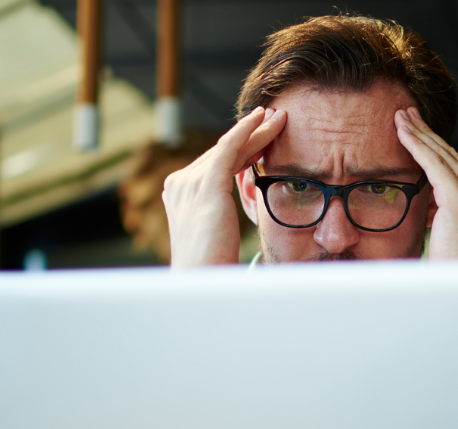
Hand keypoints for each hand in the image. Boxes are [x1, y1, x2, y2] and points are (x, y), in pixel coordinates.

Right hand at [163, 107, 285, 265]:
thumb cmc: (212, 268)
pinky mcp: (206, 185)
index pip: (214, 164)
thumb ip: (221, 215)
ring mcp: (189, 182)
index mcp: (179, 194)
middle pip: (223, 152)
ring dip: (256, 131)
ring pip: (230, 148)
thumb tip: (242, 208)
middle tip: (274, 118)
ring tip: (279, 118)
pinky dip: (246, 132)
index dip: (240, 149)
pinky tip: (261, 120)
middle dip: (251, 135)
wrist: (200, 282)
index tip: (262, 137)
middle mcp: (179, 184)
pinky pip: (229, 149)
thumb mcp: (216, 234)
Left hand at [394, 107, 457, 258]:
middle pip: (454, 158)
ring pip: (443, 157)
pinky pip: (434, 165)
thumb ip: (450, 217)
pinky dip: (417, 145)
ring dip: (419, 134)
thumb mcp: (457, 240)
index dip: (438, 149)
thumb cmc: (454, 277)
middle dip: (428, 134)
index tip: (420, 132)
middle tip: (407, 114)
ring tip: (400, 117)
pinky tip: (402, 132)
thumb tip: (432, 204)